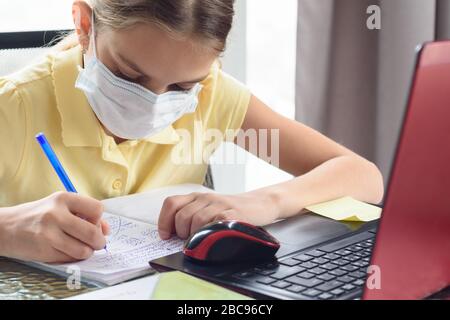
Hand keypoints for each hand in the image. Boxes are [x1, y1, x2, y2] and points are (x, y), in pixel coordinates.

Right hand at [0, 192, 109, 262]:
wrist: (5, 227)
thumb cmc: (39, 215)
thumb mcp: (61, 207)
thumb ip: (85, 215)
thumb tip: (107, 229)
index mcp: (63, 198)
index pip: (97, 209)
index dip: (99, 219)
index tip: (94, 223)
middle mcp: (56, 214)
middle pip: (92, 232)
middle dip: (99, 241)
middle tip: (97, 243)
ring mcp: (49, 233)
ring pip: (83, 250)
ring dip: (87, 252)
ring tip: (81, 247)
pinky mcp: (44, 250)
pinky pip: (70, 259)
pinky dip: (73, 257)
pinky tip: (66, 250)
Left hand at [158, 191, 280, 239]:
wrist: (259, 204)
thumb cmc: (231, 211)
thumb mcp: (208, 210)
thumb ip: (191, 217)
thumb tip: (171, 235)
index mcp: (196, 197)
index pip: (171, 203)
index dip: (164, 221)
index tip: (165, 235)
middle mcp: (206, 198)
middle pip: (182, 216)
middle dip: (182, 233)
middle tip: (190, 239)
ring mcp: (220, 204)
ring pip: (196, 220)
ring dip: (196, 235)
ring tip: (204, 239)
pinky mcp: (232, 213)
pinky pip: (215, 224)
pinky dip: (211, 234)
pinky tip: (214, 236)